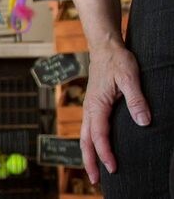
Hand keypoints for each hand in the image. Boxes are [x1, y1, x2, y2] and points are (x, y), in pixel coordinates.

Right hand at [80, 41, 149, 183]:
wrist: (104, 46)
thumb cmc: (117, 60)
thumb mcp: (130, 77)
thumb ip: (136, 99)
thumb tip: (143, 121)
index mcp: (97, 104)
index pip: (98, 134)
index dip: (105, 153)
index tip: (112, 168)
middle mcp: (89, 108)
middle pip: (85, 140)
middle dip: (89, 161)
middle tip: (95, 181)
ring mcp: (89, 107)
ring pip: (84, 135)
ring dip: (88, 154)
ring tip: (93, 172)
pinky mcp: (93, 105)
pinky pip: (87, 129)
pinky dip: (89, 143)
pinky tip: (95, 149)